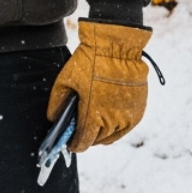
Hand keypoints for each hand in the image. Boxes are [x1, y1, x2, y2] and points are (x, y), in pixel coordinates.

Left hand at [47, 18, 150, 151]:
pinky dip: (116, 128)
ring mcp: (127, 117)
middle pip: (97, 141)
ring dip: (102, 135)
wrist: (116, 48)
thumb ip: (57, 103)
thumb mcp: (65, 80)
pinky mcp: (138, 111)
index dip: (75, 145)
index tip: (70, 144)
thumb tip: (53, 118)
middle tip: (80, 133)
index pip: (83, 142)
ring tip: (93, 128)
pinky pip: (125, 128)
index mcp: (93, 115)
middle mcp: (112, 121)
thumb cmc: (89, 62)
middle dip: (87, 139)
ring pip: (112, 137)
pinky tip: (108, 121)